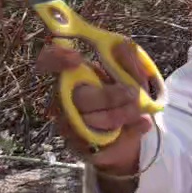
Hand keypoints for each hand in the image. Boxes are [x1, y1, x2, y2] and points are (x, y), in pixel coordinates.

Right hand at [34, 40, 150, 177]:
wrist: (131, 132)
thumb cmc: (124, 97)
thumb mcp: (134, 77)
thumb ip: (129, 62)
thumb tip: (120, 45)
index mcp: (72, 75)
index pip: (49, 62)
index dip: (55, 59)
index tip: (76, 58)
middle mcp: (64, 99)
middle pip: (79, 97)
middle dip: (109, 96)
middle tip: (133, 94)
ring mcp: (69, 125)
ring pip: (91, 121)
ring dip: (122, 114)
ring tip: (140, 110)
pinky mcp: (80, 147)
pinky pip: (102, 142)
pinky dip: (128, 132)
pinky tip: (142, 123)